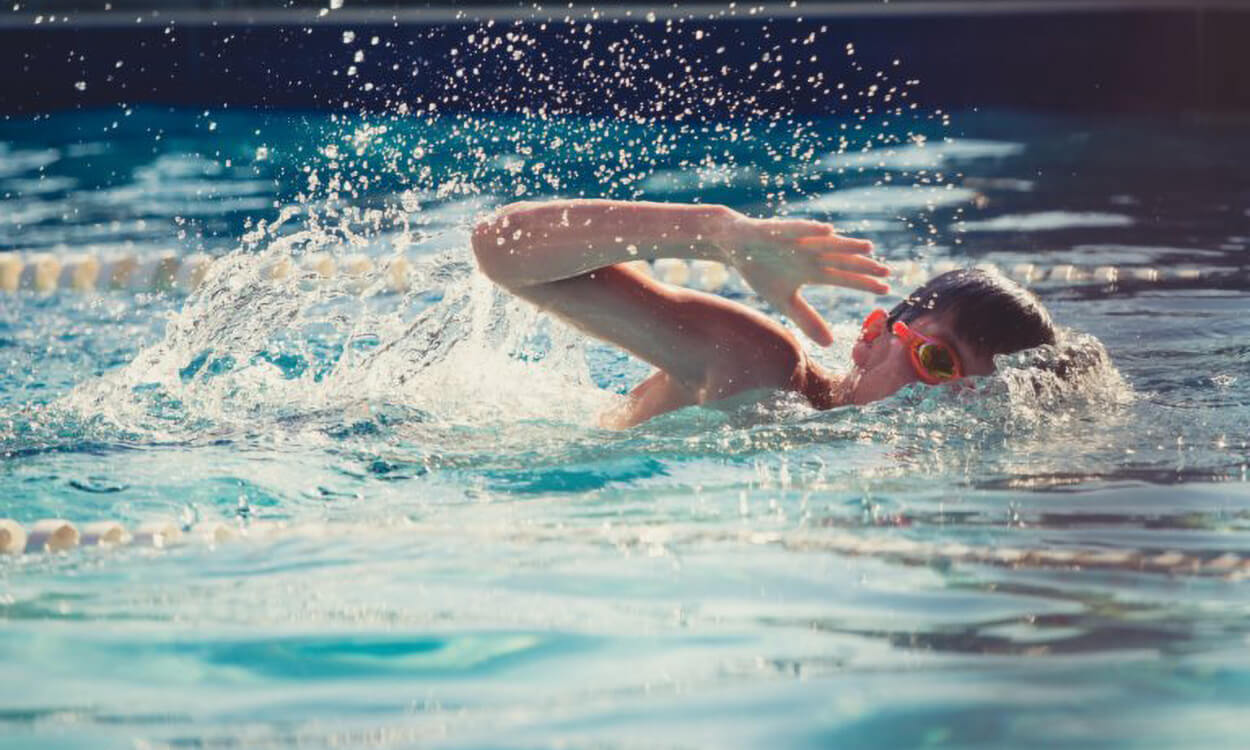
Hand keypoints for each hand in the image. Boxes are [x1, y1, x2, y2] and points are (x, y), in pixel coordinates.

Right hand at [712, 213, 889, 345]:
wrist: (734, 246)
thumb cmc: (761, 270)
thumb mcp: (784, 300)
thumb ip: (806, 319)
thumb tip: (830, 343)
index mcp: (813, 271)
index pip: (843, 277)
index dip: (864, 283)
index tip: (886, 290)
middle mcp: (811, 254)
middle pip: (841, 260)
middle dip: (863, 266)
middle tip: (887, 272)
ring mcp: (797, 240)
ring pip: (826, 243)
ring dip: (846, 245)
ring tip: (868, 248)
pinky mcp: (779, 230)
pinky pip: (798, 229)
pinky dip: (811, 229)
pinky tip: (828, 230)